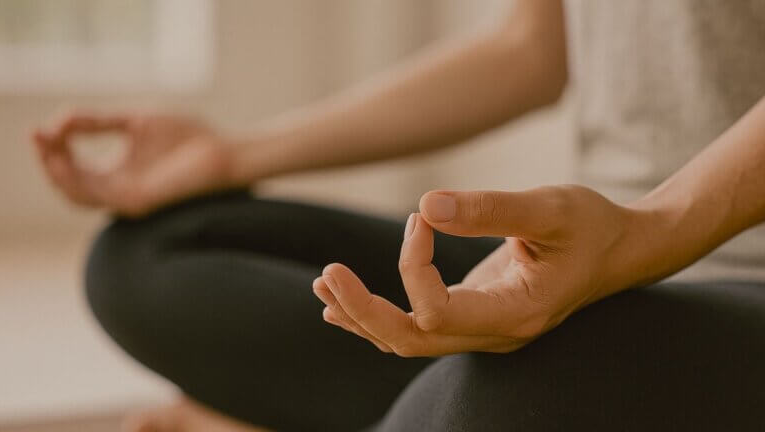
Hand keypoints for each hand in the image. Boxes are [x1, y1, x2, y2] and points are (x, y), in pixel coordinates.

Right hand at [33, 111, 244, 216]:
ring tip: (45, 146)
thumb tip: (60, 119)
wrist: (224, 151)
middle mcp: (120, 188)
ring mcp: (128, 198)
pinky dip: (76, 179)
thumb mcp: (135, 121)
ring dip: (57, 171)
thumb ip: (98, 121)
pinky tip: (65, 159)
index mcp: (120, 171)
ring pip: (78, 194)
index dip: (54, 149)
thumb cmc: (189, 136)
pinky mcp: (138, 201)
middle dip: (49, 159)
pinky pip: (97, 196)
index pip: (76, 167)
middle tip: (37, 135)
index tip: (42, 128)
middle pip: (71, 183)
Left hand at [313, 185, 639, 355]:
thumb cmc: (592, 225)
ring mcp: (485, 329)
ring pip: (410, 341)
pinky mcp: (475, 315)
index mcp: (517, 312)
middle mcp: (496, 332)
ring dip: (363, 316)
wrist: (620, 250)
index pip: (438, 313)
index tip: (421, 217)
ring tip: (324, 285)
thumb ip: (491, 209)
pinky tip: (343, 307)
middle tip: (327, 274)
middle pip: (412, 340)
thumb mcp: (550, 207)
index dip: (413, 267)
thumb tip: (426, 206)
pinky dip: (378, 318)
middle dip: (363, 309)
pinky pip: (419, 329)